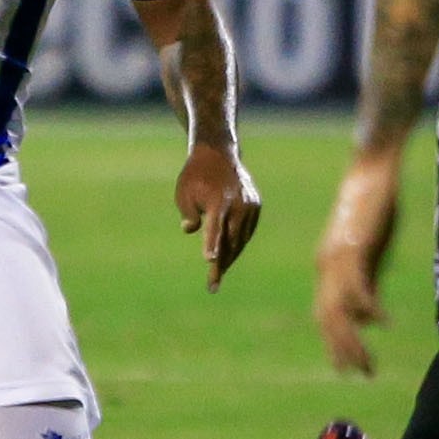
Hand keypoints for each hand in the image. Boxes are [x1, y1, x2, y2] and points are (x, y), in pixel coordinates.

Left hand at [175, 142, 260, 291]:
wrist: (218, 153)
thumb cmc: (195, 176)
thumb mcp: (184, 193)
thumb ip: (189, 213)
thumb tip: (191, 230)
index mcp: (218, 201)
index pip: (215, 228)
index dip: (212, 245)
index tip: (210, 260)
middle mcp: (238, 204)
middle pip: (230, 240)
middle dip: (221, 263)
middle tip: (212, 284)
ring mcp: (249, 205)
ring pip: (240, 238)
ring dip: (230, 256)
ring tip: (218, 274)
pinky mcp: (255, 206)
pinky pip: (246, 230)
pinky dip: (238, 243)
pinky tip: (229, 255)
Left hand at [313, 147, 402, 375]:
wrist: (370, 170)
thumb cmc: (373, 207)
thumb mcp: (369, 252)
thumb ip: (366, 284)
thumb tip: (367, 319)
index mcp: (326, 267)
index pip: (325, 315)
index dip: (335, 343)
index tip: (349, 367)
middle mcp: (325, 266)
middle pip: (328, 319)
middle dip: (343, 350)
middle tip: (360, 375)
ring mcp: (337, 258)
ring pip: (339, 310)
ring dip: (353, 340)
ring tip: (369, 363)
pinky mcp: (354, 248)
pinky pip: (358, 287)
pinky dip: (370, 309)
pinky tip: (384, 325)